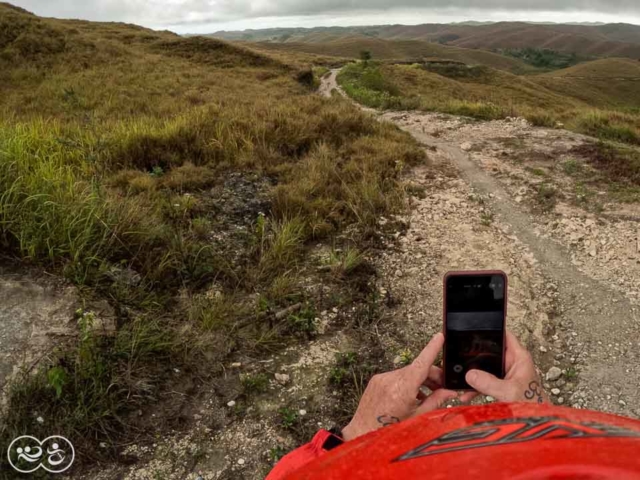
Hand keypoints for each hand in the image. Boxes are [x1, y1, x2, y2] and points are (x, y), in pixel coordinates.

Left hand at [341, 333, 470, 440]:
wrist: (363, 434)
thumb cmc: (390, 430)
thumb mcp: (418, 416)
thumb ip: (435, 401)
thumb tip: (449, 392)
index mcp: (403, 389)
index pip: (421, 364)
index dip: (432, 349)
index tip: (439, 337)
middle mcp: (390, 380)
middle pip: (417, 369)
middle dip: (432, 376)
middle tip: (443, 387)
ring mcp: (381, 379)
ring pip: (407, 373)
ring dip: (419, 381)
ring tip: (426, 397)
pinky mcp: (376, 380)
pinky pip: (396, 377)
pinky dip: (406, 383)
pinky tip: (411, 397)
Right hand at [465, 331, 548, 403]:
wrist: (535, 423)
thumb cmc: (532, 405)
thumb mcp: (509, 392)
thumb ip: (489, 383)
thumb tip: (470, 375)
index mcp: (519, 357)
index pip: (504, 335)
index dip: (491, 330)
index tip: (474, 330)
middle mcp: (512, 362)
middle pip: (490, 351)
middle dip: (475, 357)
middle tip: (460, 358)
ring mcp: (505, 374)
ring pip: (485, 367)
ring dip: (473, 375)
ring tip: (461, 382)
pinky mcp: (500, 384)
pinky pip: (484, 380)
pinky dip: (475, 387)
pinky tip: (466, 394)